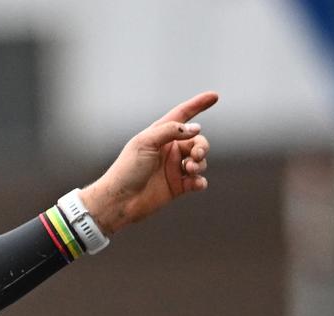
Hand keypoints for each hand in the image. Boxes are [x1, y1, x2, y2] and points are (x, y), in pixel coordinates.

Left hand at [79, 92, 217, 235]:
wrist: (119, 201)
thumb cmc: (127, 169)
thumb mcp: (145, 143)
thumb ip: (170, 131)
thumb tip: (196, 128)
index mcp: (160, 136)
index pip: (182, 116)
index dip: (198, 105)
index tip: (214, 96)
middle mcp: (169, 150)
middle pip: (197, 141)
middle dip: (202, 146)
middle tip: (195, 155)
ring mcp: (174, 168)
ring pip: (200, 160)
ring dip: (200, 163)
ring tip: (190, 169)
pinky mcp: (177, 186)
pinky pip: (197, 181)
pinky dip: (200, 181)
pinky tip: (196, 183)